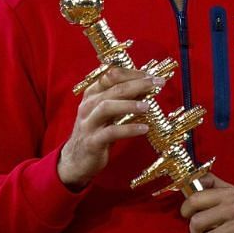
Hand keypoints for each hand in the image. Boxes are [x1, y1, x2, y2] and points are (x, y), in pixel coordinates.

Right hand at [57, 67, 159, 189]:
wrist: (76, 159)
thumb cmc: (97, 130)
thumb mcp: (107, 111)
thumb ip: (123, 98)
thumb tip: (147, 85)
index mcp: (92, 94)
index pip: (111, 75)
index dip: (133, 73)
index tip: (152, 75)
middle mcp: (89, 105)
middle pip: (113, 89)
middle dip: (138, 84)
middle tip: (157, 83)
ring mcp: (89, 123)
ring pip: (107, 107)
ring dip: (129, 104)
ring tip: (147, 106)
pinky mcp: (92, 142)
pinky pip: (111, 132)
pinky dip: (129, 129)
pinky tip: (144, 128)